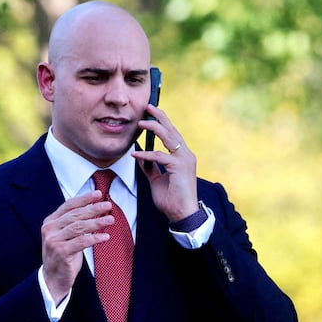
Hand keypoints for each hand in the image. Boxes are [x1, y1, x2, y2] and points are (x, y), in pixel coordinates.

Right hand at [41, 191, 113, 303]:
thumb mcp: (67, 236)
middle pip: (76, 215)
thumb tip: (96, 209)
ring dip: (97, 222)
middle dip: (94, 209)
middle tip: (108, 206)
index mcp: (50, 221)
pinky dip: (95, 238)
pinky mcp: (61, 252)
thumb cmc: (63, 255)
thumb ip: (76, 223)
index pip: (69, 205)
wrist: (52, 278)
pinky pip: (82, 242)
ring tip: (110, 220)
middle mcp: (50, 229)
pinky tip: (106, 237)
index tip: (98, 194)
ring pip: (79, 227)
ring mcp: (54, 241)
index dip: (84, 199)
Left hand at [132, 104, 199, 221]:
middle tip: (148, 106)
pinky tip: (135, 154)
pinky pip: (160, 156)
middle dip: (160, 117)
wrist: (183, 215)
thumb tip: (140, 157)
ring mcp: (185, 160)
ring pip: (169, 137)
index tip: (151, 114)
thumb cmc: (172, 200)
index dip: (162, 123)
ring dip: (154, 128)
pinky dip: (147, 155)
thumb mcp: (157, 181)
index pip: (172, 135)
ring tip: (140, 122)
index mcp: (183, 157)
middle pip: (172, 130)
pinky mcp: (180, 167)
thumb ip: (150, 168)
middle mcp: (186, 155)